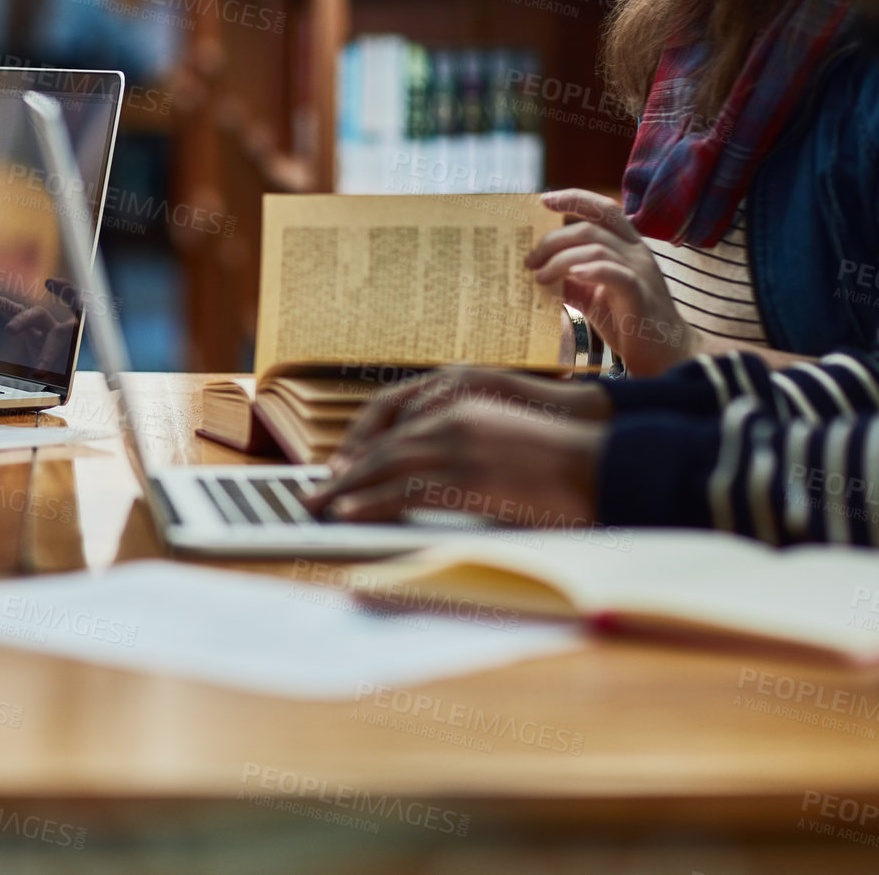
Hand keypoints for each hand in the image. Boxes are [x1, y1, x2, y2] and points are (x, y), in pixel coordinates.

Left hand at [307, 405, 608, 527]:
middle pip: (381, 445)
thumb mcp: (498, 433)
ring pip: (384, 466)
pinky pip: (405, 491)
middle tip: (315, 492)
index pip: (391, 420)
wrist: (599, 461)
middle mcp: (450, 418)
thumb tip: (431, 471)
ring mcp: (457, 447)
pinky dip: (371, 502)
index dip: (360, 447)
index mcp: (457, 402)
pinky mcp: (465, 477)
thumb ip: (462, 441)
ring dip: (347, 489)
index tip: (338, 469)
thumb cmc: (555, 454)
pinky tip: (349, 513)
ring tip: (319, 507)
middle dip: (344, 472)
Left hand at [527, 189, 696, 376]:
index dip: (575, 198)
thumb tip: (538, 271)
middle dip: (553, 238)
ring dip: (560, 259)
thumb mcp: (593, 295)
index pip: (604, 209)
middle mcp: (636, 252)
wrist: (665, 353)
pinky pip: (616, 274)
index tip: (544, 200)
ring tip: (540, 276)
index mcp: (627, 247)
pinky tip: (571, 276)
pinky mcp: (639, 295)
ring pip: (597, 248)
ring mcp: (640, 272)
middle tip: (530, 260)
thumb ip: (572, 279)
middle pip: (591, 227)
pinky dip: (591, 270)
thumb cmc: (628, 321)